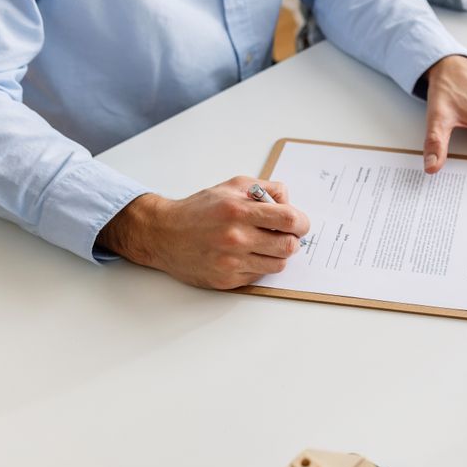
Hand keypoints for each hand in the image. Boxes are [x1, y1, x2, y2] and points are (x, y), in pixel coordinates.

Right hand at [97, 176, 310, 288]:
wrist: (164, 234)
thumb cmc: (199, 209)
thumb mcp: (232, 186)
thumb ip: (265, 188)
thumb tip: (288, 201)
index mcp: (239, 211)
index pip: (290, 220)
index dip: (302, 222)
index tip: (299, 223)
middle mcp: (236, 238)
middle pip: (289, 246)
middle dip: (292, 239)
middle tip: (283, 234)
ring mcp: (231, 262)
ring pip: (278, 264)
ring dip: (277, 254)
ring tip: (264, 244)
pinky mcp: (226, 280)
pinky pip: (259, 276)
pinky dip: (259, 265)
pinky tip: (247, 255)